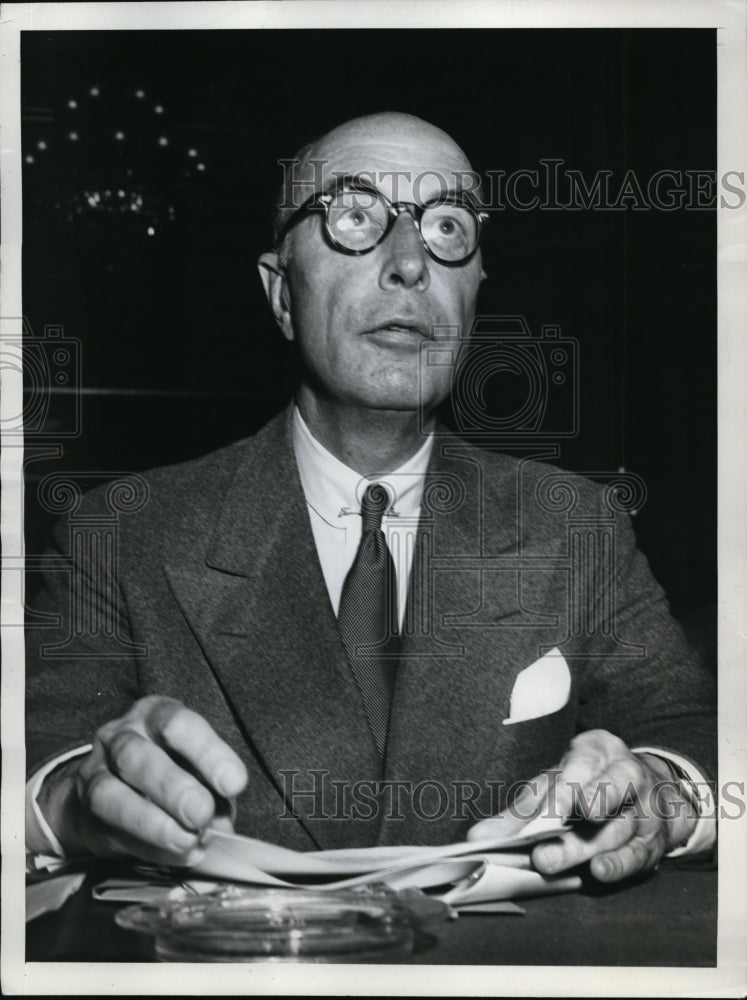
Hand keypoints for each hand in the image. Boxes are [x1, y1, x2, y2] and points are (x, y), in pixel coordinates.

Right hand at [42, 696, 247, 866]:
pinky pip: (108, 831)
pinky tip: (174, 854)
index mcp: (154, 715)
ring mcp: (94, 773)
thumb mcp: (198, 765)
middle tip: (202, 814)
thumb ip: (213, 789)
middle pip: (136, 757)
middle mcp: (119, 737)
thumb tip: (220, 825)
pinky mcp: (83, 812)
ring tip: (186, 840)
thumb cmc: (171, 767)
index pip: (177, 724)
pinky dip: (145, 847)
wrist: (112, 783)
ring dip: (152, 822)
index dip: (207, 753)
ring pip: (110, 794)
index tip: (234, 784)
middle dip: (173, 788)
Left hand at [467, 729, 696, 882]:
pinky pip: (638, 854)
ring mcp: (647, 808)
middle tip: (542, 852)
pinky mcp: (655, 840)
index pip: (584, 765)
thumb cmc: (587, 784)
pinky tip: (599, 872)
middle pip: (604, 799)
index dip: (567, 789)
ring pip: (619, 830)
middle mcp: (629, 773)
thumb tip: (477, 837)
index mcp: (600, 749)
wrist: (647, 790)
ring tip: (553, 864)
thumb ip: (519, 812)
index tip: (549, 811)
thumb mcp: (555, 785)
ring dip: (585, 851)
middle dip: (572, 826)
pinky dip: (619, 865)